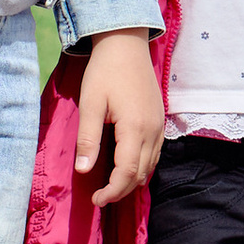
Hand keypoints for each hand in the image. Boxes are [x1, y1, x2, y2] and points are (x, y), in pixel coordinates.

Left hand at [73, 30, 165, 205]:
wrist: (126, 43)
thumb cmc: (104, 71)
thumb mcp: (90, 104)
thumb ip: (88, 139)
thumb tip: (83, 170)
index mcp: (135, 128)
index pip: (127, 173)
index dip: (112, 191)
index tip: (95, 200)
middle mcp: (153, 131)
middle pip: (141, 174)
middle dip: (121, 190)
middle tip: (100, 197)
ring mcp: (159, 126)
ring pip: (151, 166)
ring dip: (132, 180)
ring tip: (111, 186)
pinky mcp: (160, 120)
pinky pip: (155, 153)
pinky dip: (142, 166)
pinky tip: (126, 166)